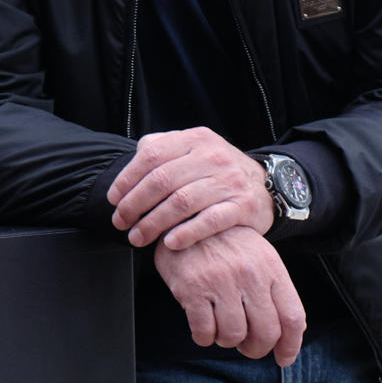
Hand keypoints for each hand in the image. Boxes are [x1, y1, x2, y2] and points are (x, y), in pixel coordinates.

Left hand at [109, 127, 272, 249]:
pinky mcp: (244, 206)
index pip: (151, 155)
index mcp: (195, 139)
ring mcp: (230, 181)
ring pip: (182, 202)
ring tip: (138, 238)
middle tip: (120, 223)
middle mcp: (213, 156)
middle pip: (162, 180)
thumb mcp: (194, 149)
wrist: (268, 186)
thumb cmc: (218, 172)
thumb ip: (164, 149)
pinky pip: (210, 221)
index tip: (113, 200)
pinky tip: (169, 243)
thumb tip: (134, 160)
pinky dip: (186, 233)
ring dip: (153, 223)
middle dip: (134, 205)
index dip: (127, 179)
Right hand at [153, 225, 305, 365]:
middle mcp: (250, 275)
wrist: (186, 217)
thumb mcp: (258, 256)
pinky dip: (204, 337)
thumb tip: (289, 331)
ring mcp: (220, 281)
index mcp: (271, 268)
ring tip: (220, 331)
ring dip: (226, 341)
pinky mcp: (192, 288)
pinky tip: (202, 328)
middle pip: (266, 332)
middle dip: (256, 349)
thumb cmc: (225, 242)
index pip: (292, 317)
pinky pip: (204, 330)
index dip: (290, 345)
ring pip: (233, 335)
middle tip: (246, 347)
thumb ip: (274, 289)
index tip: (283, 358)